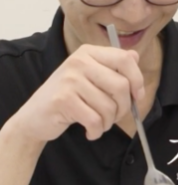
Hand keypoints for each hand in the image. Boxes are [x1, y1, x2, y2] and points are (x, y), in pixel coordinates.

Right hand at [10, 44, 144, 142]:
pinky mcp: (62, 100)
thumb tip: (135, 56)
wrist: (34, 117)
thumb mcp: (91, 77)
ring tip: (100, 124)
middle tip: (116, 116)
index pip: (124, 59)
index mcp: (89, 52)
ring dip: (109, 122)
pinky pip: (94, 120)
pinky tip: (91, 131)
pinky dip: (97, 130)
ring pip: (109, 106)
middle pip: (121, 85)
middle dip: (124, 107)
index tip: (137, 96)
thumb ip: (113, 66)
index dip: (137, 80)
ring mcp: (69, 80)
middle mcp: (79, 61)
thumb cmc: (69, 97)